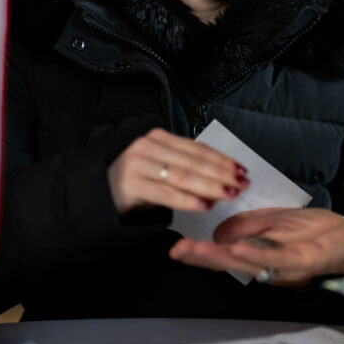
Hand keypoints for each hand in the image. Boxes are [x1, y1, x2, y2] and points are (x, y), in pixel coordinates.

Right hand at [107, 127, 248, 214]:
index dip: (222, 159)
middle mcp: (148, 146)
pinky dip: (188, 200)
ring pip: (182, 176)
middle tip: (242, 184)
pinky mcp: (132, 184)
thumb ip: (189, 169)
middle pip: (193, 161)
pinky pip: (166, 193)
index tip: (242, 170)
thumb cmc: (139, 181)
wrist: (101, 193)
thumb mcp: (163, 168)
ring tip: (229, 194)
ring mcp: (138, 164)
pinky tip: (205, 205)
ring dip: (210, 186)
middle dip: (221, 174)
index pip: (198, 148)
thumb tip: (225, 181)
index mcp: (160, 138)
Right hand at [170, 207, 343, 284]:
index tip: (177, 249)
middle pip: (232, 263)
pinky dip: (256, 255)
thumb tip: (218, 233)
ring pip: (249, 263)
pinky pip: (276, 259)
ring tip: (198, 250)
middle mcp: (270, 267)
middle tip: (178, 252)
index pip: (227, 255)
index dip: (202, 255)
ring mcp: (287, 267)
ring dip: (221, 257)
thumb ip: (248, 225)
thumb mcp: (277, 221)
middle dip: (203, 258)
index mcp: (262, 256)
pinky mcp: (305, 262)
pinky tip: (238, 250)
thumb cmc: (321, 232)